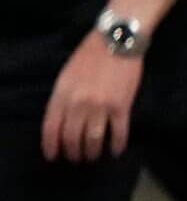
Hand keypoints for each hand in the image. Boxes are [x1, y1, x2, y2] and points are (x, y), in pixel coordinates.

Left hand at [41, 33, 141, 163]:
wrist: (116, 42)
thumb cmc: (89, 56)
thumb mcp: (66, 75)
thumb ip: (62, 97)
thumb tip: (62, 120)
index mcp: (62, 94)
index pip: (51, 127)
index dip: (51, 145)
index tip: (53, 156)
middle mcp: (78, 103)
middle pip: (71, 137)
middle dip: (72, 151)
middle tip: (75, 158)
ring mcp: (100, 106)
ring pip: (93, 139)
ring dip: (91, 152)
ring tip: (92, 157)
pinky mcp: (121, 107)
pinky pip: (118, 133)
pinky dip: (116, 146)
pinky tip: (115, 151)